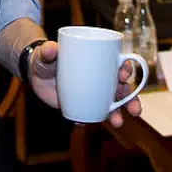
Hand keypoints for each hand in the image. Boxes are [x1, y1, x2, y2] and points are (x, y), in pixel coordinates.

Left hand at [25, 41, 143, 126]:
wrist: (36, 74)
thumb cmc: (46, 58)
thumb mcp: (46, 53)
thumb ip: (48, 51)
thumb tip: (50, 50)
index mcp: (99, 60)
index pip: (118, 63)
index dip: (125, 68)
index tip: (123, 73)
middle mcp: (100, 77)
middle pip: (121, 87)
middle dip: (131, 98)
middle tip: (134, 109)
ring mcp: (93, 92)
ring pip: (112, 103)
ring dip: (118, 113)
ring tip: (118, 122)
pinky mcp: (83, 104)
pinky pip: (93, 113)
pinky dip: (92, 118)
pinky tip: (87, 122)